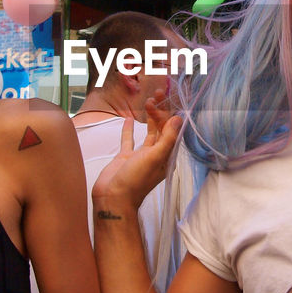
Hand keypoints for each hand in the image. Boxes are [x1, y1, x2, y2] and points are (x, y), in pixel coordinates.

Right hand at [92, 97, 181, 211]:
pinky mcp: (125, 156)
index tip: (170, 99)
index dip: (172, 115)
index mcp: (166, 157)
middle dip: (161, 112)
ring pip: (148, 132)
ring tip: (148, 101)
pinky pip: (129, 140)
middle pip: (162, 129)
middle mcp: (155, 155)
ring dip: (149, 117)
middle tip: (157, 94)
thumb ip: (167, 138)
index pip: (173, 132)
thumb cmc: (135, 181)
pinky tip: (130, 119)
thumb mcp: (155, 157)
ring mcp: (140, 156)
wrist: (112, 198)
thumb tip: (179, 119)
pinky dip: (130, 129)